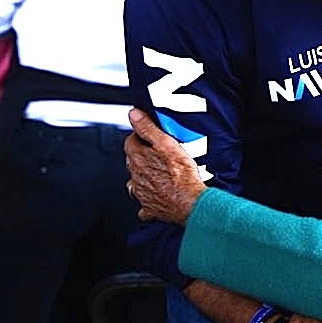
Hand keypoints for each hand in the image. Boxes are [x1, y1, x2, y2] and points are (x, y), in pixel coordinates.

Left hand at [125, 108, 205, 222]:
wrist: (191, 202)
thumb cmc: (182, 175)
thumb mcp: (167, 144)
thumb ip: (148, 128)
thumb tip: (134, 115)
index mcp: (138, 159)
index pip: (130, 142)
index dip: (140, 136)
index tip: (150, 135)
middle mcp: (136, 176)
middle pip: (133, 161)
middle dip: (143, 155)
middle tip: (159, 152)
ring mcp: (141, 193)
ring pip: (135, 182)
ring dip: (143, 177)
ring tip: (158, 173)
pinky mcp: (150, 208)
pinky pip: (144, 204)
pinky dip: (148, 200)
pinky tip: (157, 197)